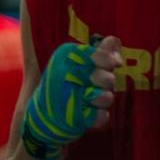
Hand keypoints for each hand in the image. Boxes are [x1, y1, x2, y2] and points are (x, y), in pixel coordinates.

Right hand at [20, 37, 120, 159]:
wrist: (43, 115)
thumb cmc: (65, 83)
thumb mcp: (79, 62)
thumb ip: (100, 51)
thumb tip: (116, 41)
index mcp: (67, 55)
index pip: (104, 57)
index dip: (108, 64)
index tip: (101, 67)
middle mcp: (66, 73)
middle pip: (108, 78)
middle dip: (106, 84)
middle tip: (94, 85)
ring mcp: (69, 96)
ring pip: (107, 97)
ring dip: (102, 100)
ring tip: (91, 99)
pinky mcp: (74, 117)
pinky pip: (102, 116)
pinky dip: (98, 116)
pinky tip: (89, 112)